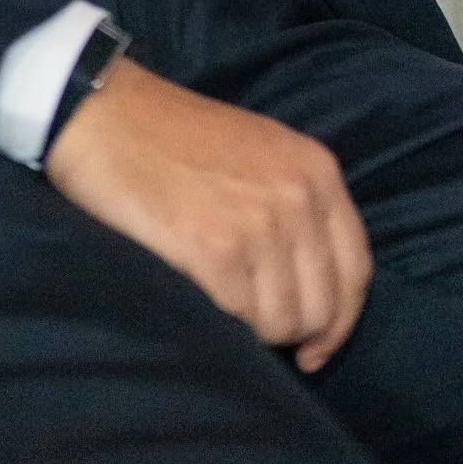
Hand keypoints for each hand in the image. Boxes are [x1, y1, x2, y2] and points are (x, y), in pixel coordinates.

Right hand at [42, 55, 370, 370]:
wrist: (106, 116)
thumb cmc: (177, 137)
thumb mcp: (263, 152)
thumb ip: (298, 206)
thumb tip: (314, 288)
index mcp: (317, 170)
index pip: (356, 271)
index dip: (338, 321)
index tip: (313, 347)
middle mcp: (298, 197)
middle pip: (322, 307)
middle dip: (291, 330)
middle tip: (253, 327)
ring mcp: (259, 226)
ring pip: (281, 323)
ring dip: (254, 331)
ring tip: (220, 303)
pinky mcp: (214, 252)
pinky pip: (240, 322)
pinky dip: (224, 327)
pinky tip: (201, 301)